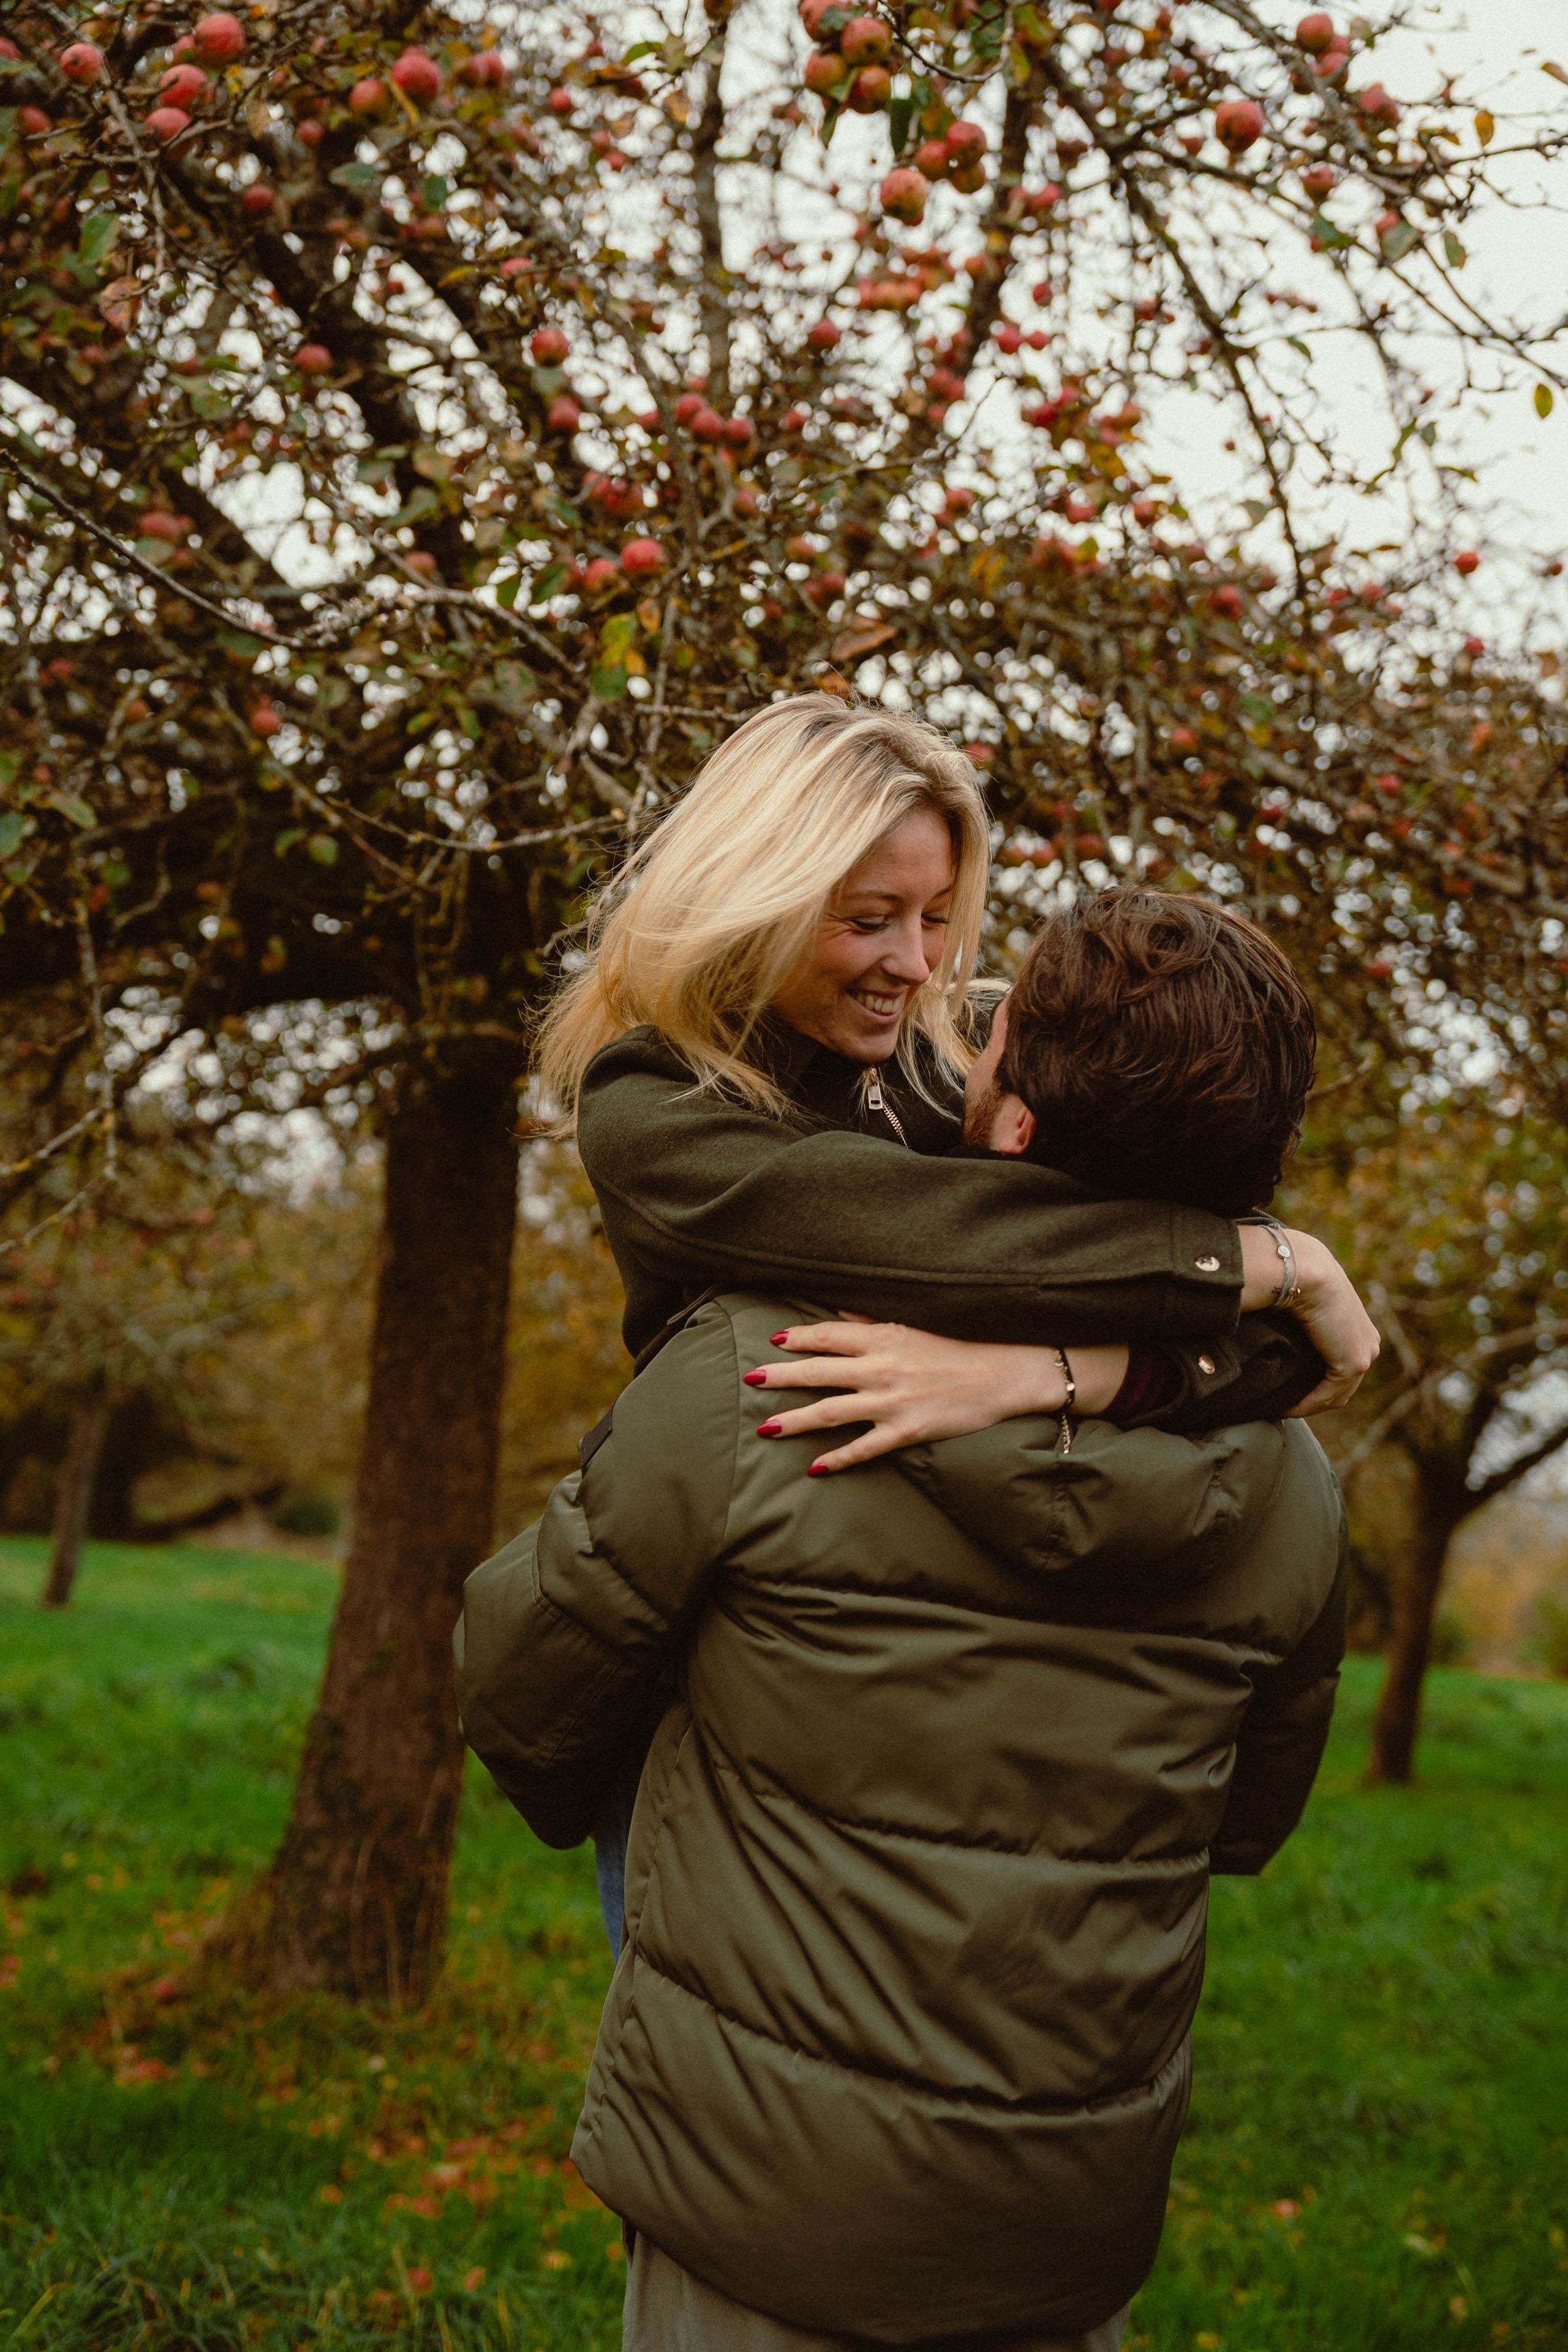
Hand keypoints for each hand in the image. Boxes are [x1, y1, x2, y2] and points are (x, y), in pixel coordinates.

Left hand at [743, 1323, 1129, 1473]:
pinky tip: (814, 1467)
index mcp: (884, 1337)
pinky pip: (864, 1447)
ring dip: (794, 1420)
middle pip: (818, 1372)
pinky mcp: (906, 1430)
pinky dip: (837, 1458)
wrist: (1005, 1374)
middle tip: (749, 1378)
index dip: (798, 1338)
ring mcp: (891, 1402)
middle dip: (780, 1377)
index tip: (774, 1340)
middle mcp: (881, 1368)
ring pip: (830, 1412)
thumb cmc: (962, 1346)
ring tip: (765, 1427)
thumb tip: (842, 1311)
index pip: (829, 1335)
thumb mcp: (917, 1324)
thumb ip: (875, 1321)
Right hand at [1239, 1224, 1380, 1415]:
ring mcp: (1364, 1354)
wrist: (1303, 1269)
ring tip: (1282, 1408)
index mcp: (1359, 1329)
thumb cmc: (1295, 1277)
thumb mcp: (1303, 1301)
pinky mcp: (1354, 1363)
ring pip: (1336, 1394)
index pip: (1341, 1368)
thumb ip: (1301, 1319)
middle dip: (1313, 1399)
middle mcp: (1368, 1343)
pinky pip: (1329, 1395)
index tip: (1289, 1391)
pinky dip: (1306, 1405)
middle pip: (1341, 1386)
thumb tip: (1275, 1327)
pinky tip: (1286, 1407)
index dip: (1316, 1384)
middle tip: (1284, 1404)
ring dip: (1308, 1405)